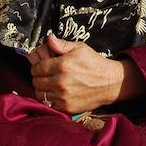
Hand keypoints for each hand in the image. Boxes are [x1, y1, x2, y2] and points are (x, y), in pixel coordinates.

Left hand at [30, 35, 145, 113]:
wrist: (109, 82)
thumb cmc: (94, 63)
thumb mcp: (80, 48)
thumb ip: (62, 44)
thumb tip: (48, 39)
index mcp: (62, 65)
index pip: (37, 68)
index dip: (37, 66)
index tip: (42, 66)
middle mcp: (60, 81)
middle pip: (36, 81)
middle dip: (39, 77)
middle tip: (46, 75)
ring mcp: (63, 96)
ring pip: (40, 94)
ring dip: (43, 88)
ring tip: (50, 84)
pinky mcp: (66, 107)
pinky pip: (48, 104)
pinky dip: (50, 99)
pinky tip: (57, 93)